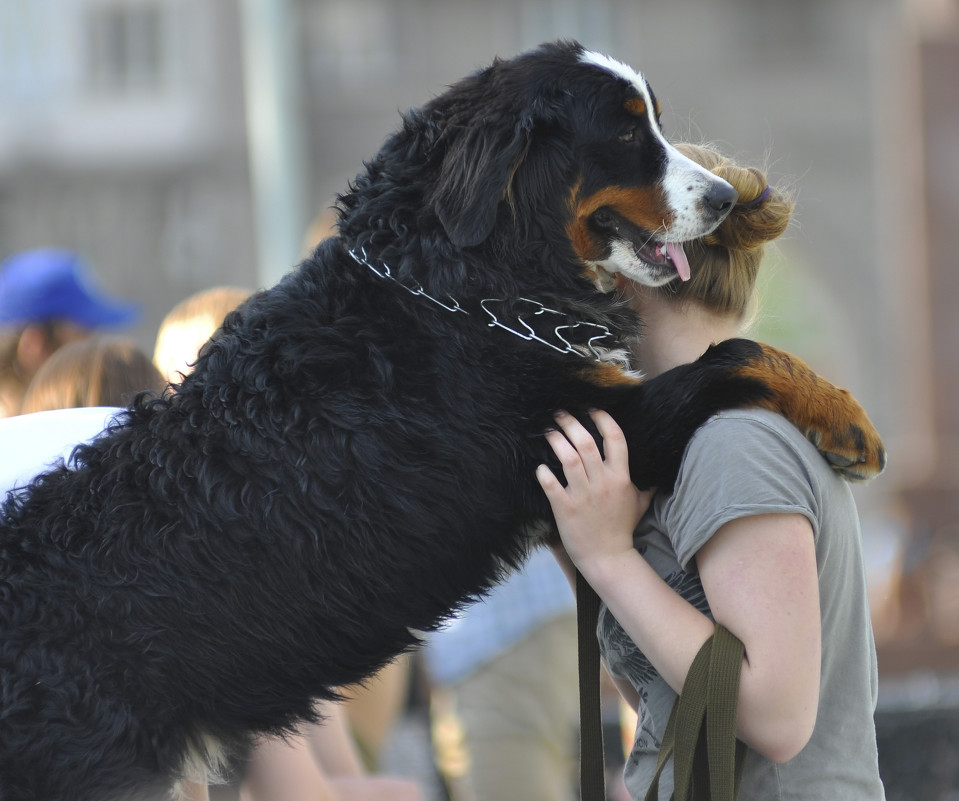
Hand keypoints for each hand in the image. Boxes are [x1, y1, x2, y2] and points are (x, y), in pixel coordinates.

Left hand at [535, 410, 651, 578]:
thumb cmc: (622, 529)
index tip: (592, 409)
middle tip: (560, 413)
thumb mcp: (640, 504)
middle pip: (586, 443)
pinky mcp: (565, 508)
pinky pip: (551, 484)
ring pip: (568, 459)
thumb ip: (645, 486)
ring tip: (548, 431)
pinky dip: (543, 473)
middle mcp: (602, 482)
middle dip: (571, 423)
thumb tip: (656, 474)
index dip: (603, 419)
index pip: (615, 439)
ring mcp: (583, 495)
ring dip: (556, 441)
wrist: (608, 558)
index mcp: (621, 478)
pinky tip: (539, 467)